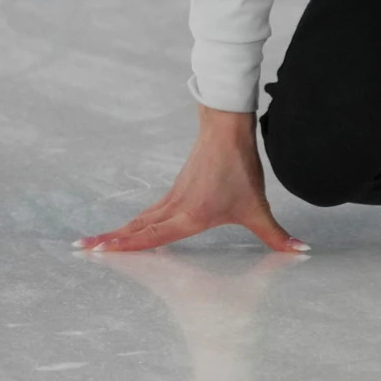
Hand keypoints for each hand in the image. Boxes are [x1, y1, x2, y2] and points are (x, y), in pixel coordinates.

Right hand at [75, 105, 307, 253]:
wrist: (228, 129)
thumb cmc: (241, 168)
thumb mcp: (258, 207)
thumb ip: (277, 235)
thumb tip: (301, 251)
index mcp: (189, 216)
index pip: (152, 236)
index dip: (125, 246)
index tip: (98, 251)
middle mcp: (175, 208)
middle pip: (137, 229)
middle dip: (109, 241)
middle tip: (79, 249)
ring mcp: (172, 197)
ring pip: (140, 219)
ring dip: (117, 232)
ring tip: (92, 244)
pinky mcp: (176, 189)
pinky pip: (149, 212)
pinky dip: (134, 224)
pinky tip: (129, 229)